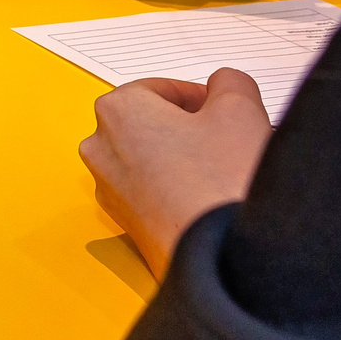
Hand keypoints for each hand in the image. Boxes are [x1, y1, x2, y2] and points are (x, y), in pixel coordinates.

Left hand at [80, 68, 271, 280]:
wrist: (222, 256)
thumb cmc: (221, 182)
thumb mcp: (239, 109)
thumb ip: (229, 83)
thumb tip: (223, 85)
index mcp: (117, 109)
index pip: (162, 89)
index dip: (202, 97)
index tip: (225, 110)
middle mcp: (101, 147)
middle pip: (154, 123)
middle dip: (192, 128)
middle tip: (230, 139)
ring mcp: (109, 188)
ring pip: (154, 158)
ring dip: (188, 159)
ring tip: (225, 171)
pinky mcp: (125, 222)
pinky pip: (153, 191)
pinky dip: (179, 189)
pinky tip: (211, 197)